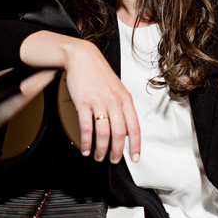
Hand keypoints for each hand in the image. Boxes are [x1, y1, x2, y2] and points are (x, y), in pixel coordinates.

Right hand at [64, 39, 140, 163]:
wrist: (82, 58)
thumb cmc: (99, 74)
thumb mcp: (118, 89)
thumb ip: (123, 109)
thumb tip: (125, 131)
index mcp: (125, 99)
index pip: (134, 127)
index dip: (135, 145)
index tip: (134, 157)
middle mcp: (114, 101)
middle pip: (118, 134)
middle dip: (116, 152)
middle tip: (113, 160)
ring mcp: (98, 102)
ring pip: (103, 133)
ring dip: (101, 149)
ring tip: (98, 156)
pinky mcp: (83, 103)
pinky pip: (86, 128)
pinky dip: (86, 142)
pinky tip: (85, 148)